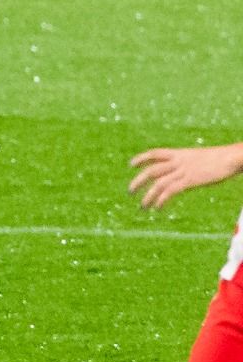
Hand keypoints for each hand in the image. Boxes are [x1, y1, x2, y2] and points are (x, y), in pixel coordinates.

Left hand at [128, 143, 242, 208]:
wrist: (232, 157)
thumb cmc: (221, 158)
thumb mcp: (201, 158)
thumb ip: (191, 163)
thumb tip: (189, 170)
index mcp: (180, 154)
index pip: (155, 153)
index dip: (141, 158)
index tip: (131, 164)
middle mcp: (178, 162)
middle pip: (151, 170)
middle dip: (138, 181)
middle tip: (130, 192)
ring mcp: (183, 171)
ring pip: (158, 184)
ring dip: (148, 196)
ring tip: (142, 207)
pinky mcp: (190, 181)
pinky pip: (170, 191)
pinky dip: (161, 200)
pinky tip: (158, 208)